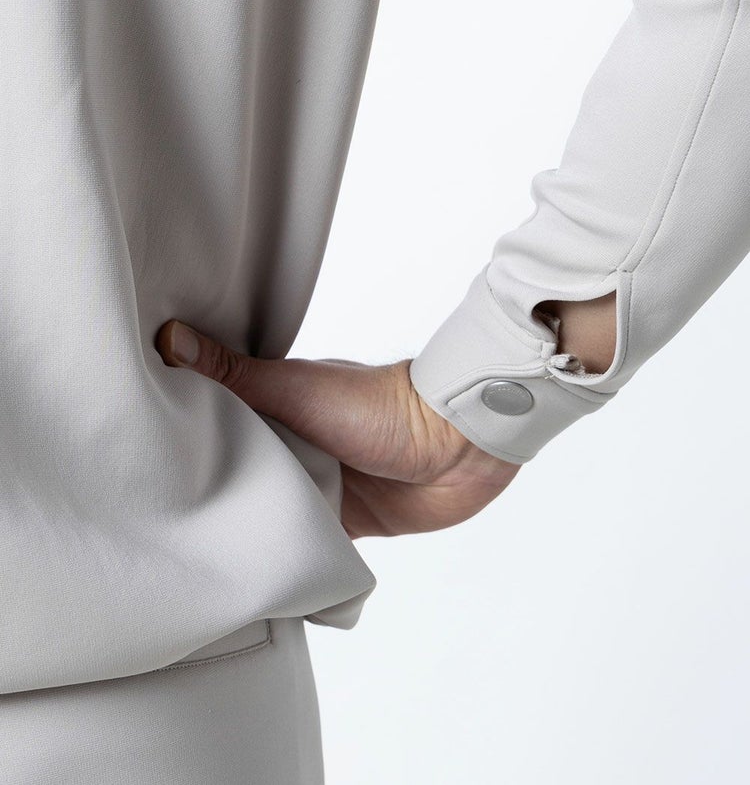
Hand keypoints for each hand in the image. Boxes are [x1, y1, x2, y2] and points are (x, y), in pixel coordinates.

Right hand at [154, 320, 522, 538]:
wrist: (456, 448)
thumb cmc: (377, 405)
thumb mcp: (293, 389)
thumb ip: (233, 374)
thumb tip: (167, 336)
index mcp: (271, 409)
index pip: (209, 426)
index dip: (177, 445)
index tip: (135, 468)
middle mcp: (288, 446)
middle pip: (233, 476)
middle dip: (204, 497)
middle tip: (152, 528)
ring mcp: (314, 485)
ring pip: (265, 514)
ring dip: (243, 532)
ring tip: (189, 563)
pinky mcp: (339, 523)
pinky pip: (301, 546)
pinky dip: (281, 558)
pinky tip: (245, 581)